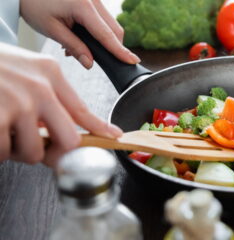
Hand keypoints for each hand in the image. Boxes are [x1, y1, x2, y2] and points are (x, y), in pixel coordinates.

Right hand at [0, 43, 122, 165]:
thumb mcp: (28, 71)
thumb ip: (51, 99)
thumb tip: (68, 133)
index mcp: (50, 74)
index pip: (83, 110)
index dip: (100, 129)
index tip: (113, 137)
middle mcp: (39, 89)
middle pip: (68, 140)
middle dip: (53, 151)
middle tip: (37, 145)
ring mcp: (16, 104)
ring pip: (32, 152)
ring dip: (17, 150)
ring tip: (5, 129)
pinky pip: (4, 152)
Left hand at [20, 0, 139, 68]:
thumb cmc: (34, 5)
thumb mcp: (52, 30)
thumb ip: (74, 47)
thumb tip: (90, 63)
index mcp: (83, 5)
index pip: (106, 34)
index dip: (120, 50)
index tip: (132, 60)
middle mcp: (93, 0)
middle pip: (114, 29)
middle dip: (111, 47)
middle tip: (91, 58)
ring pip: (110, 24)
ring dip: (102, 40)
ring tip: (76, 47)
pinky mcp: (92, 0)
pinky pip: (103, 19)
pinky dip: (97, 32)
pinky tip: (78, 37)